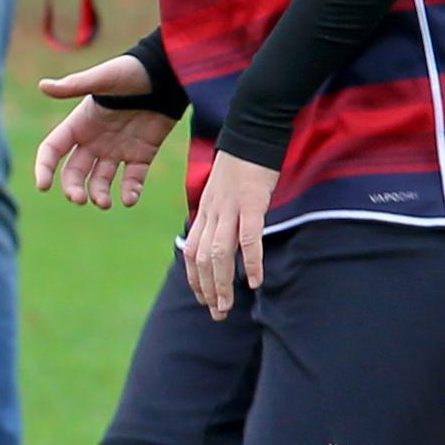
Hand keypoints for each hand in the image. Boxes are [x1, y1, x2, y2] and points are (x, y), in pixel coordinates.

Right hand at [31, 56, 171, 208]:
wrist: (168, 74)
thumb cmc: (132, 72)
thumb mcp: (103, 78)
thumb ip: (75, 85)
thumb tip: (43, 86)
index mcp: (79, 124)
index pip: (52, 150)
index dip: (44, 168)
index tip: (43, 186)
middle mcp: (94, 141)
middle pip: (74, 172)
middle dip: (74, 188)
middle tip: (80, 199)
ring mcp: (117, 149)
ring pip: (101, 180)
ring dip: (99, 195)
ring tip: (105, 203)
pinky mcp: (141, 154)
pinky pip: (132, 179)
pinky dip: (130, 192)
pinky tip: (130, 199)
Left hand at [179, 147, 277, 317]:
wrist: (251, 130)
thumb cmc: (243, 165)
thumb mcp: (224, 193)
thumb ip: (221, 216)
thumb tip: (223, 239)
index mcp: (204, 212)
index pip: (191, 252)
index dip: (195, 279)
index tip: (203, 299)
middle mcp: (211, 213)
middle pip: (201, 259)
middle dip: (207, 290)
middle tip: (216, 314)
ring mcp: (230, 208)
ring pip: (218, 253)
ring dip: (222, 283)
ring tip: (227, 307)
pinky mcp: (251, 202)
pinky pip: (248, 236)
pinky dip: (249, 261)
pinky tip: (253, 281)